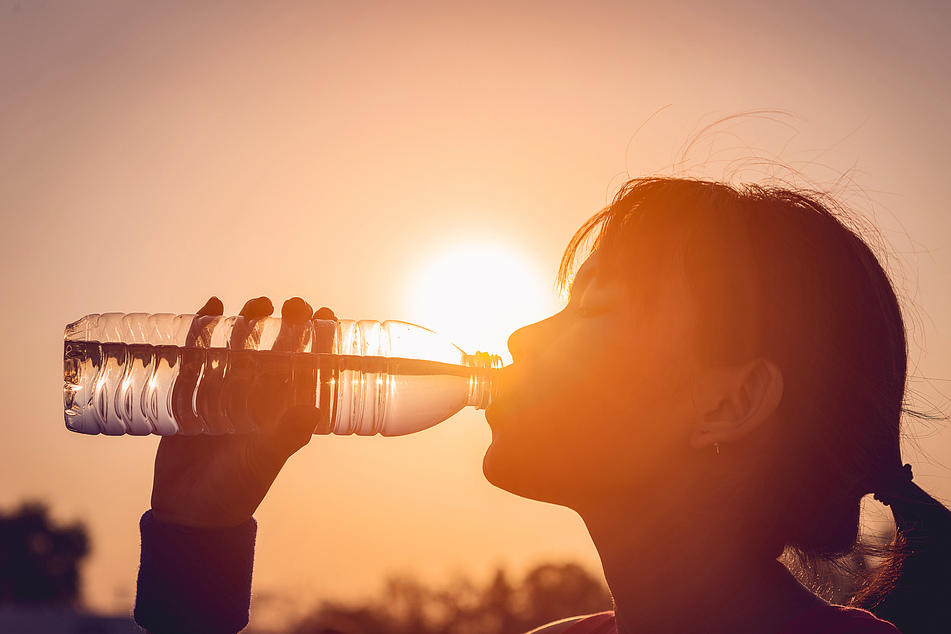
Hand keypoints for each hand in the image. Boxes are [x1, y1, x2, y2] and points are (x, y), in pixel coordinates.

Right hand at [150, 296, 330, 527]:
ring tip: (259, 303)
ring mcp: (224, 392)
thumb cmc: (237, 489)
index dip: (318, 340)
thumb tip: (312, 409)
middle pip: (275, 349)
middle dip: (286, 323)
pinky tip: (213, 308)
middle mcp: (257, 397)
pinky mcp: (191, 393)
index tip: (326, 315)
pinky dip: (203, 331)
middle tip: (293, 303)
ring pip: (240, 347)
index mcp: (283, 410)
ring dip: (249, 322)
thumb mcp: (264, 461)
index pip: (307, 366)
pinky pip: (198, 355)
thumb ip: (286, 436)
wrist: (189, 512)